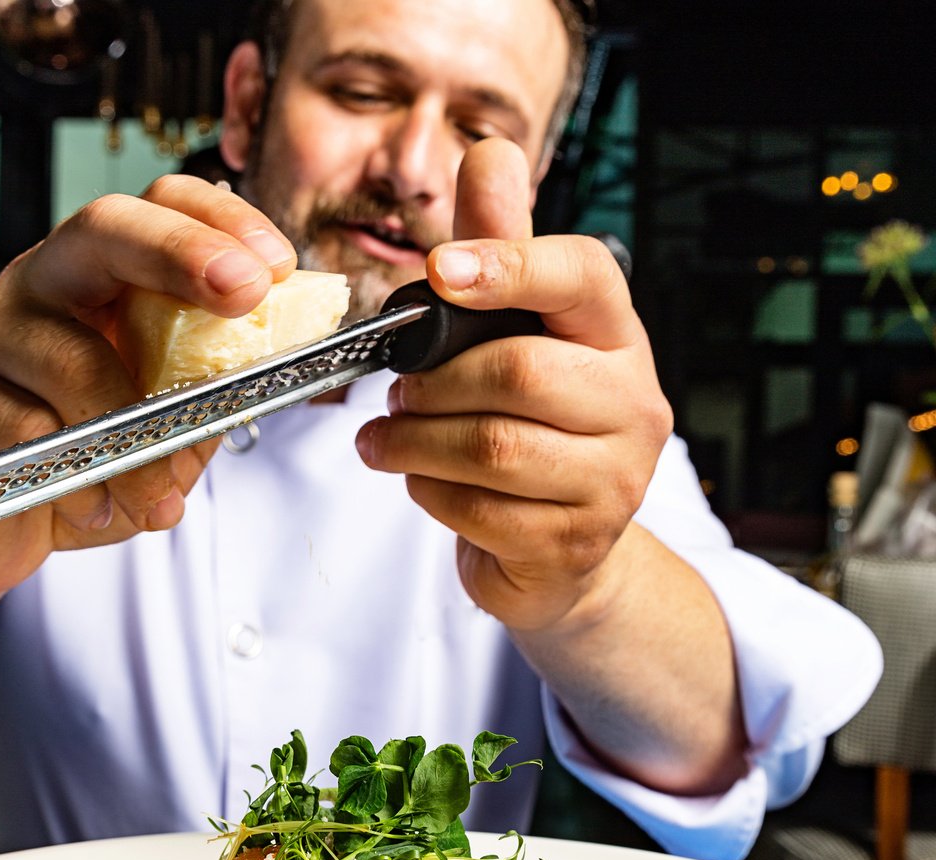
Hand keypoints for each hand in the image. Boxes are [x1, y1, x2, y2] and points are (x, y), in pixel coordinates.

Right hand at [0, 176, 295, 604]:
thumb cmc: (83, 467)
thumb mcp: (164, 427)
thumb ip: (208, 393)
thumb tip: (273, 368)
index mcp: (100, 278)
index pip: (157, 207)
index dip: (220, 220)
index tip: (277, 265)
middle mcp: (40, 285)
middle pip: (104, 229)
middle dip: (184, 253)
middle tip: (245, 290)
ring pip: (78, 361)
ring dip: (139, 442)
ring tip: (159, 500)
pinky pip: (37, 435)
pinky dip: (84, 484)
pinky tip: (94, 511)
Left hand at [355, 138, 672, 633]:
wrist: (563, 542)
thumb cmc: (533, 425)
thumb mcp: (519, 334)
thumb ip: (500, 252)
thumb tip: (487, 154)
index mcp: (616, 338)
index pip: (582, 277)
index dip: (508, 265)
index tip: (437, 272)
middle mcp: (633, 405)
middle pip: (519, 372)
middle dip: (433, 384)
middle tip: (397, 394)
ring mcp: (614, 480)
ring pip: (494, 448)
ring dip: (416, 441)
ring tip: (389, 438)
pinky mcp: (576, 542)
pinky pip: (481, 511)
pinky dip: (430, 493)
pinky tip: (424, 480)